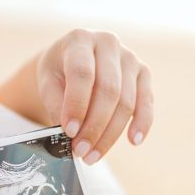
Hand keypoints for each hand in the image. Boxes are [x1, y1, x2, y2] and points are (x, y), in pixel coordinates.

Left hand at [34, 29, 153, 163]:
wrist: (74, 59)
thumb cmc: (58, 71)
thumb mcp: (47, 81)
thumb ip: (55, 103)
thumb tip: (68, 133)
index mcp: (79, 39)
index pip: (82, 73)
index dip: (77, 105)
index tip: (68, 132)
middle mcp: (108, 43)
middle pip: (108, 90)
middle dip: (94, 126)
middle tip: (81, 151)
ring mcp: (130, 57)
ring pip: (126, 101)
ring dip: (111, 133)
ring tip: (93, 154)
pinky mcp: (143, 72)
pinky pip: (146, 101)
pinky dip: (142, 123)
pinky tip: (133, 141)